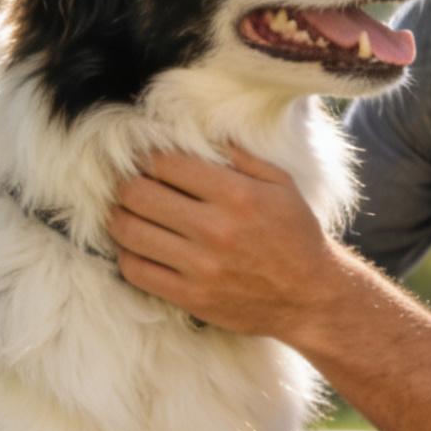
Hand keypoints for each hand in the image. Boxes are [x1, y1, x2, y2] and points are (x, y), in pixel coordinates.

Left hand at [107, 144, 351, 339]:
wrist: (311, 296)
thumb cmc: (295, 233)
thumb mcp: (280, 183)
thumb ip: (239, 155)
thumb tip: (196, 133)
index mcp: (236, 194)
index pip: (165, 163)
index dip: (146, 156)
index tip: (145, 158)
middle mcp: (215, 229)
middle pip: (138, 194)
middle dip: (126, 183)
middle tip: (129, 183)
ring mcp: (200, 267)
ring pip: (129, 232)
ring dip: (119, 216)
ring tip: (126, 211)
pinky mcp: (191, 297)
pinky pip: (136, 271)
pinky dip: (126, 254)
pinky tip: (136, 245)